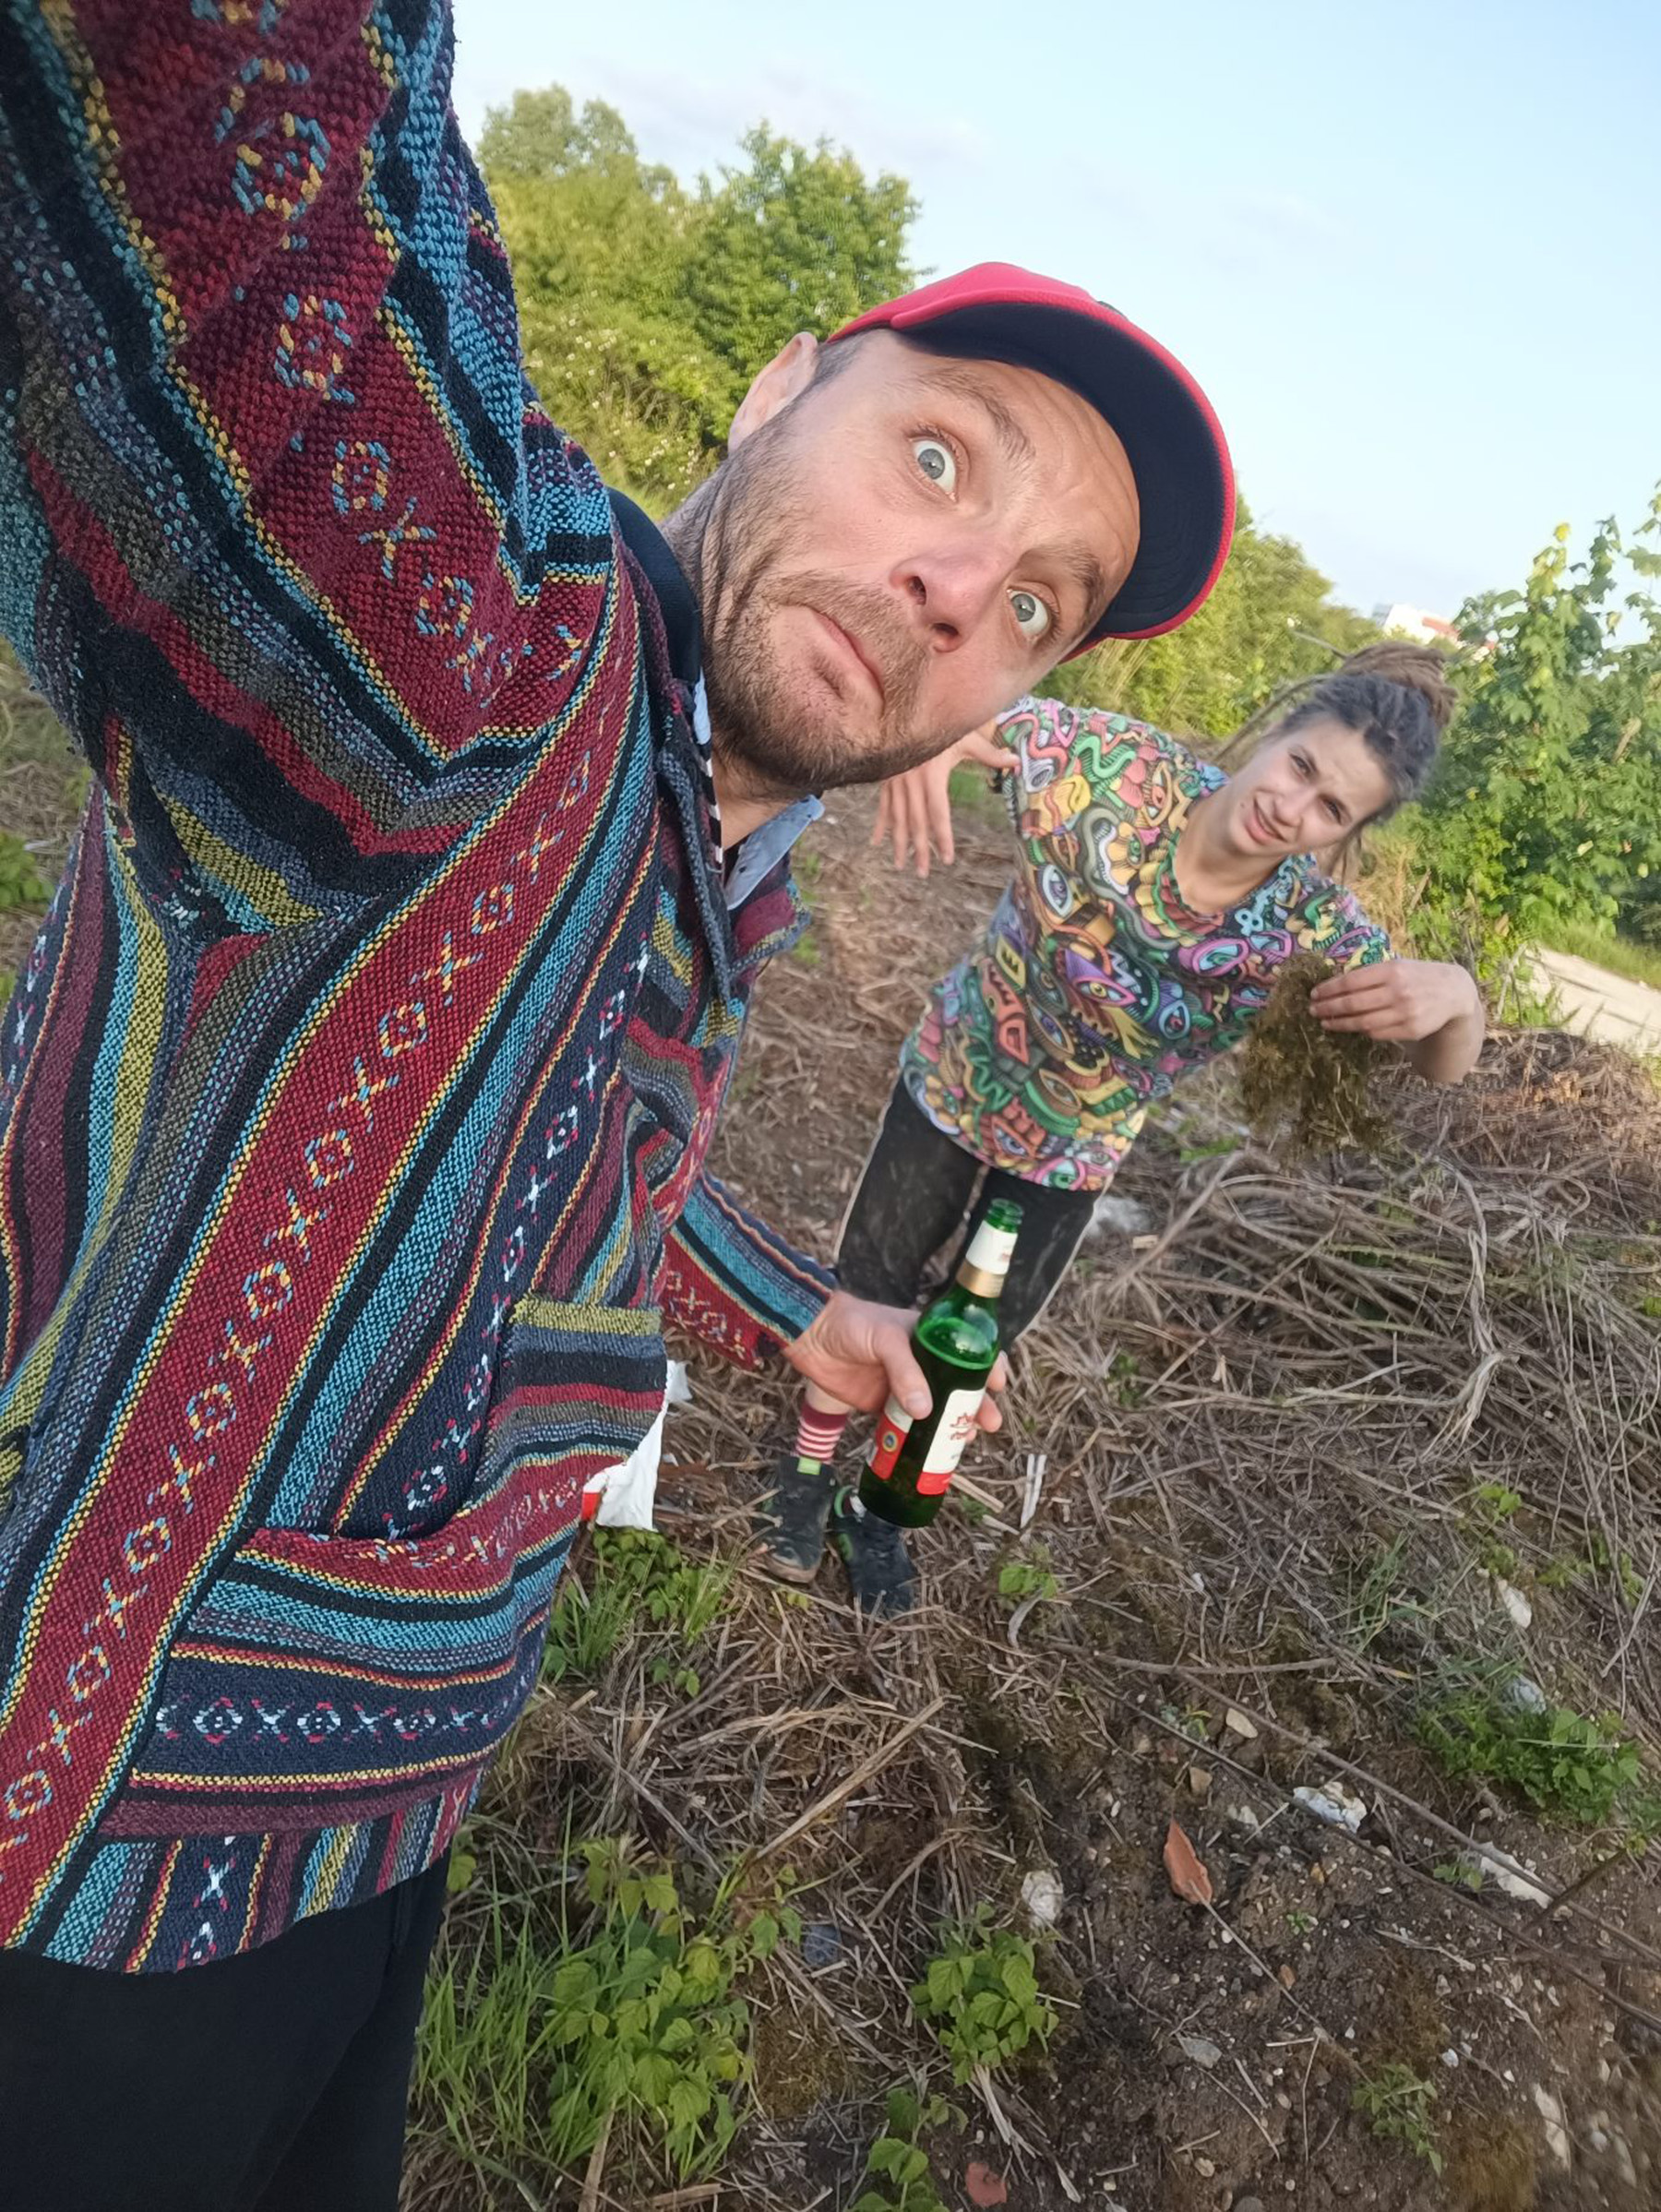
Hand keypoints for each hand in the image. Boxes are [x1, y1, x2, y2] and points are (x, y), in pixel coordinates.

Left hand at [785, 1291, 1007, 1429]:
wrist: (810, 1336)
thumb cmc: (851, 1324)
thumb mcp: (885, 1338)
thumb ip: (905, 1372)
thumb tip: (925, 1410)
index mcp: (929, 1337)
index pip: (968, 1349)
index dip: (988, 1365)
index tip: (999, 1385)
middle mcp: (922, 1363)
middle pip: (958, 1387)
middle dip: (976, 1406)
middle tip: (989, 1424)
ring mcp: (903, 1386)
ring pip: (937, 1410)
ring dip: (952, 1426)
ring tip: (964, 1441)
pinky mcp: (883, 1406)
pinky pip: (907, 1426)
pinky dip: (920, 1440)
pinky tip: (931, 1452)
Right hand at [871, 717, 1009, 877]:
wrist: (906, 707)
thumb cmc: (941, 723)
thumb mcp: (966, 737)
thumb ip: (989, 753)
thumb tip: (1016, 761)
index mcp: (932, 776)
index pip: (939, 815)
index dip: (943, 839)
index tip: (947, 859)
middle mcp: (911, 782)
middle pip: (917, 823)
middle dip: (919, 850)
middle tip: (922, 873)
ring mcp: (895, 781)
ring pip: (897, 819)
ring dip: (898, 843)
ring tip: (899, 865)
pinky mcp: (886, 778)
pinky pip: (883, 805)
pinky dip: (880, 824)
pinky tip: (876, 842)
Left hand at [1309, 958, 1480, 1042]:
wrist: (1453, 991)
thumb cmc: (1417, 976)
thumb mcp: (1397, 966)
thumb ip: (1370, 975)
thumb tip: (1334, 985)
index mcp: (1391, 970)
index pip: (1350, 982)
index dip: (1329, 989)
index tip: (1314, 994)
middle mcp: (1398, 991)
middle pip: (1352, 1004)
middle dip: (1328, 1008)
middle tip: (1312, 1010)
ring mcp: (1405, 1012)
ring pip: (1362, 1022)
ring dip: (1339, 1023)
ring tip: (1325, 1022)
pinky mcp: (1410, 1030)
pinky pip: (1377, 1033)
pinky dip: (1361, 1030)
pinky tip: (1352, 1027)